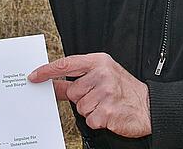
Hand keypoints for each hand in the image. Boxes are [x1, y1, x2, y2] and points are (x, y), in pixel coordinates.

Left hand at [28, 53, 150, 137]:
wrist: (148, 107)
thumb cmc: (125, 90)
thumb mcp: (104, 76)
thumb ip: (78, 79)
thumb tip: (53, 84)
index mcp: (100, 62)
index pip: (67, 64)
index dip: (47, 71)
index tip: (34, 76)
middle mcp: (103, 74)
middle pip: (73, 91)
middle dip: (83, 98)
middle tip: (100, 97)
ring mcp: (106, 92)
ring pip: (80, 107)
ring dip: (91, 110)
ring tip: (107, 105)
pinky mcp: (107, 111)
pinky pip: (89, 119)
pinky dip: (98, 120)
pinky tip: (110, 114)